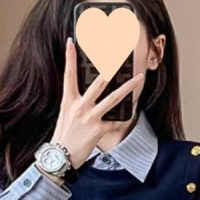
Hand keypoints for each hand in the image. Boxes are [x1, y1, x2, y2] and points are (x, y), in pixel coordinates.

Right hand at [51, 38, 144, 168]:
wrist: (59, 157)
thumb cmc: (64, 136)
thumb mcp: (66, 115)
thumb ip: (77, 102)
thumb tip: (91, 93)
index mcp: (68, 101)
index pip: (69, 75)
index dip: (69, 57)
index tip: (71, 41)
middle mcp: (80, 107)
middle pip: (98, 83)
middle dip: (110, 67)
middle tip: (119, 53)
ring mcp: (90, 118)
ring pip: (113, 98)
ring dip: (129, 87)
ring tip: (139, 78)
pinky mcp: (98, 130)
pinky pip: (115, 122)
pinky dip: (123, 118)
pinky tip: (131, 112)